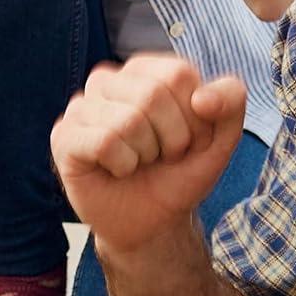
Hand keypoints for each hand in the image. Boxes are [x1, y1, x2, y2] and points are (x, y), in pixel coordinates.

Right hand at [51, 54, 246, 256]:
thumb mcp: (219, 140)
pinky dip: (123, 165)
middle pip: (153, 94)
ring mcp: (81, 108)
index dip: (194, 117)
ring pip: (129, 120)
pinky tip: (116, 170)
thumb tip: (202, 97)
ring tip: (138, 163)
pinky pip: (105, 142)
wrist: (152, 223)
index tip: (187, 140)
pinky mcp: (64, 137)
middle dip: (172, 139)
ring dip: (146, 155)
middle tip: (162, 157)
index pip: (178, 74)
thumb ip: (230, 103)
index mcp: (143, 71)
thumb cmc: (178, 175)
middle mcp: (108, 81)